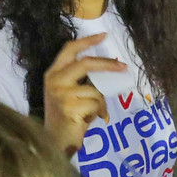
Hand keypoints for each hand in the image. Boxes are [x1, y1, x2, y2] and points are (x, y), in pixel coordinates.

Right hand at [42, 33, 123, 155]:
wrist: (54, 140)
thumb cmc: (65, 115)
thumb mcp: (67, 92)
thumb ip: (80, 79)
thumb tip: (108, 69)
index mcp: (53, 73)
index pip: (69, 49)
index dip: (87, 41)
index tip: (103, 35)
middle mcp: (55, 80)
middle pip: (86, 63)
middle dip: (107, 64)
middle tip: (123, 67)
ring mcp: (61, 94)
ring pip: (95, 90)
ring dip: (100, 102)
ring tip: (92, 113)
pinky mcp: (71, 107)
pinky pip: (96, 104)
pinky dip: (98, 112)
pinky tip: (87, 120)